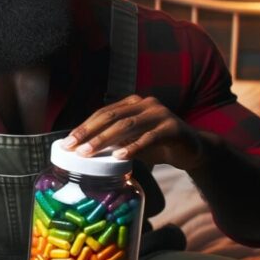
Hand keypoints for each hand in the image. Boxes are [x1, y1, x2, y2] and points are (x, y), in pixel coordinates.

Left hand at [61, 94, 208, 170]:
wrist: (192, 149)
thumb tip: (84, 149)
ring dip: (105, 140)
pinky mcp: (172, 128)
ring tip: (89, 153)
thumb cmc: (158, 144)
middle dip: (89, 132)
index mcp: (133, 103)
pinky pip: (150, 137)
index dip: (84, 127)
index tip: (67, 143)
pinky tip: (120, 157)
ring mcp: (160, 114)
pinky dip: (133, 147)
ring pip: (127, 125)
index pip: (103, 113)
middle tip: (72, 148)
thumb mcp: (133, 140)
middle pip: (111, 116)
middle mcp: (145, 104)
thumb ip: (115, 140)